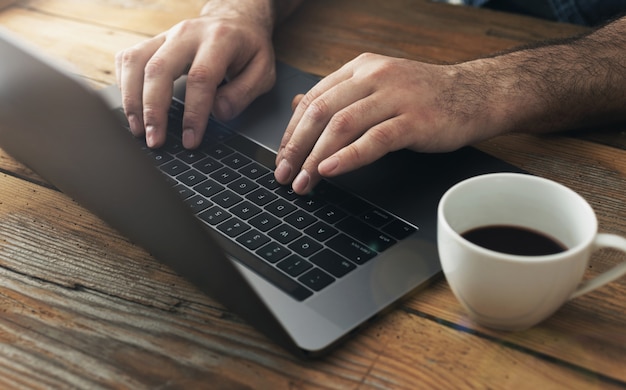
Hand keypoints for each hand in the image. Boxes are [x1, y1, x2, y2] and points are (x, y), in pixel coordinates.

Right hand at [115, 3, 276, 148]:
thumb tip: (218, 113)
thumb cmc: (249, 49)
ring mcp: (166, 36)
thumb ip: (244, 93)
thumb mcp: (263, 71)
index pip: (201, 78)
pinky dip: (124, 84)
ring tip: (137, 130)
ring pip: (136, 62)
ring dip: (132, 100)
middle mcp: (187, 34)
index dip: (193, 113)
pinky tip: (131, 107)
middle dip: (153, 110)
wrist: (235, 20)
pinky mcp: (153, 41)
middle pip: (159, 69)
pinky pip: (127, 59)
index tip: (190, 140)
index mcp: (219, 40)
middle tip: (154, 140)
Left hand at [275, 53, 503, 193]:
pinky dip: (348, 157)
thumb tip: (300, 106)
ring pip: (342, 125)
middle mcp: (374, 76)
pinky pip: (374, 139)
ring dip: (316, 157)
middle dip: (296, 147)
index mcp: (360, 68)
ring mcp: (395, 97)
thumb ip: (339, 96)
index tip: (282, 157)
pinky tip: (330, 171)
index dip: (291, 131)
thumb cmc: (425, 96)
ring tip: (304, 182)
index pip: (313, 99)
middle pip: (321, 112)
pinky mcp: (415, 120)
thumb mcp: (377, 87)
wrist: (476, 94)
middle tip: (284, 175)